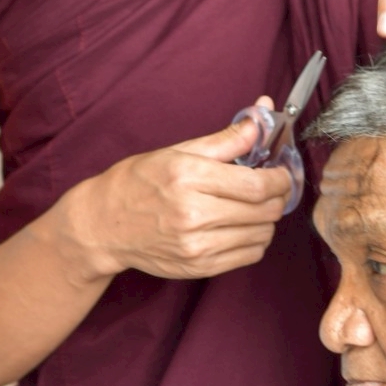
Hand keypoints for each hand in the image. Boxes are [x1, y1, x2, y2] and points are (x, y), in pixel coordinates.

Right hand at [63, 106, 292, 282]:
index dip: (280, 179)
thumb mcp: (178, 152)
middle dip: (277, 197)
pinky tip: (240, 227)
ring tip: (251, 207)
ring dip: (266, 220)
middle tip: (271, 188)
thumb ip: (226, 139)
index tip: (282, 173)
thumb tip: (262, 117)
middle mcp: (192, 215)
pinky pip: (248, 256)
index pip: (256, 185)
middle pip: (263, 211)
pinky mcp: (198, 268)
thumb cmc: (137, 182)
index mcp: (188, 178)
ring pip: (261, 235)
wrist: (103, 225)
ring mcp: (195, 246)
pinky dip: (254, 241)